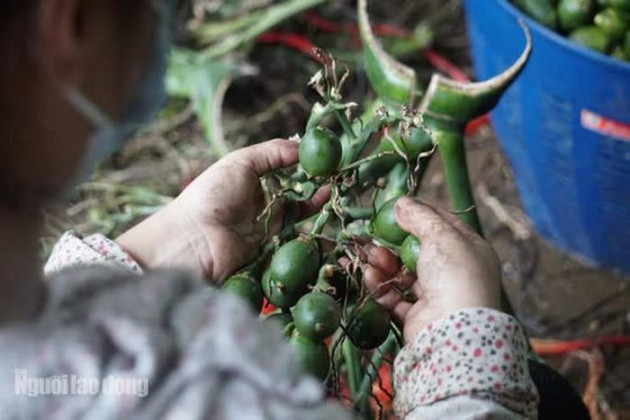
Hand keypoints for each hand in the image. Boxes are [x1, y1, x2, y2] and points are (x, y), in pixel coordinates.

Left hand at [116, 139, 327, 282]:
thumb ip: (273, 152)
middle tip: (339, 175)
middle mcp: (261, 202)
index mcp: (251, 179)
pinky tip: (327, 217)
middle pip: (297, 192)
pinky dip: (314, 230)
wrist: (194, 241)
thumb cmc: (212, 195)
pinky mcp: (273, 249)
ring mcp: (267, 227)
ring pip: (300, 215)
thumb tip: (304, 146)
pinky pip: (297, 239)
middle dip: (318, 184)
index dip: (307, 164)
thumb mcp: (241, 162)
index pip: (286, 169)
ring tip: (336, 192)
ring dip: (319, 205)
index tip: (328, 157)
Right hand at [362, 197, 501, 342]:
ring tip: (371, 256)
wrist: (452, 329)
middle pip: (418, 250)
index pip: (443, 225)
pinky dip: (382, 285)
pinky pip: (395, 296)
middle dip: (393, 242)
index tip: (397, 207)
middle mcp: (455, 273)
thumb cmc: (455, 276)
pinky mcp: (418, 316)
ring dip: (384, 263)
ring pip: (404, 273)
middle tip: (374, 234)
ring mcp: (437, 296)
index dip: (420, 214)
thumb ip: (420, 216)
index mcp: (470, 251)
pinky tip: (370, 275)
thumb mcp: (440, 235)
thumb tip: (402, 203)